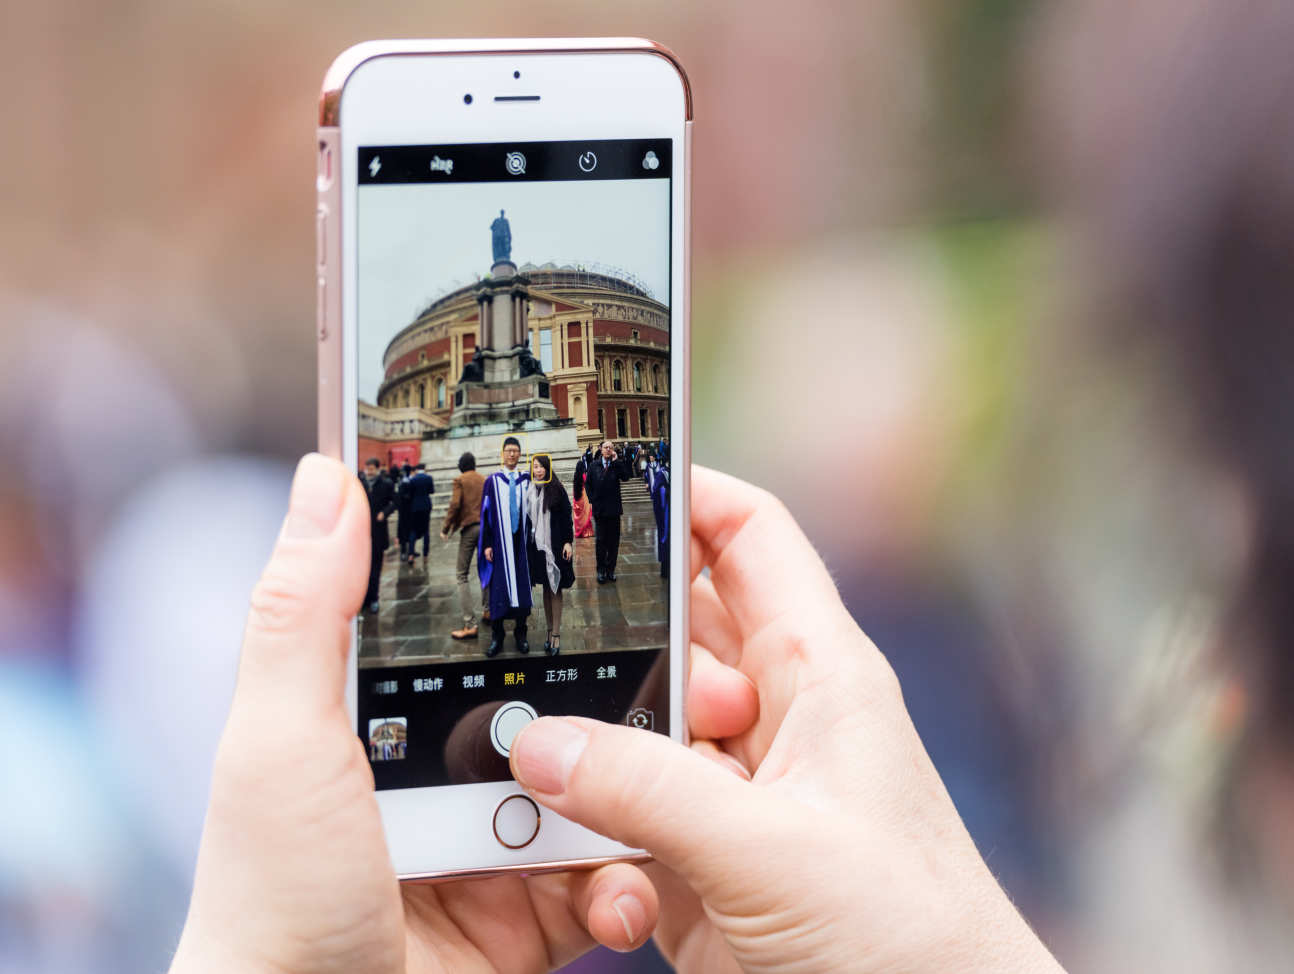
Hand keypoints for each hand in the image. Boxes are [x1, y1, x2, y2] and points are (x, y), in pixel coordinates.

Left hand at [169, 455, 660, 973]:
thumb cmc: (272, 903)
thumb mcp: (281, 746)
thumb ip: (303, 618)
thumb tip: (322, 478)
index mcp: (389, 716)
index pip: (484, 633)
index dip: (556, 599)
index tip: (628, 566)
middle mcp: (447, 771)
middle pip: (564, 710)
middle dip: (636, 700)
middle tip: (704, 684)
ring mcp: (495, 844)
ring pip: (602, 793)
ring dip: (650, 796)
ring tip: (684, 791)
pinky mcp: (532, 916)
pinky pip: (606, 882)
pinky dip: (630, 887)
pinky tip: (624, 892)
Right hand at [509, 465, 1064, 973]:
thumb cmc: (911, 939)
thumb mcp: (775, 850)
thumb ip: (652, 792)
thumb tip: (543, 743)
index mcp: (817, 672)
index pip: (750, 537)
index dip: (685, 491)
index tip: (600, 477)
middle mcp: (773, 716)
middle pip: (673, 629)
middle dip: (606, 630)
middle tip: (528, 631)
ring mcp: (734, 788)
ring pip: (635, 724)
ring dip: (589, 739)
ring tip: (531, 747)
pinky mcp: (703, 857)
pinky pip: (624, 810)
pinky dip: (588, 822)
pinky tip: (565, 841)